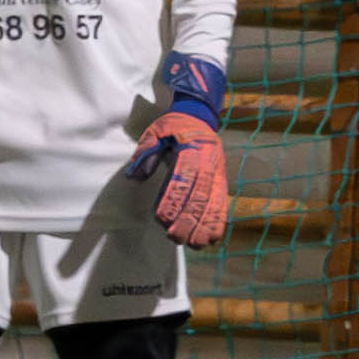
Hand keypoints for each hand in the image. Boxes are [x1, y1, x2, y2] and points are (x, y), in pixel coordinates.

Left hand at [130, 55, 229, 249]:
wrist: (200, 114)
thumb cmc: (174, 124)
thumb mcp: (156, 129)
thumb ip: (147, 150)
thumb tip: (135, 175)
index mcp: (191, 148)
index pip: (183, 178)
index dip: (173, 199)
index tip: (162, 218)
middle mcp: (208, 162)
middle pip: (200, 194)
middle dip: (189, 219)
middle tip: (176, 238)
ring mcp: (218, 172)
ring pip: (214, 202)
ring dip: (205, 225)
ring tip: (195, 244)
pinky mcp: (222, 179)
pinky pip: (223, 203)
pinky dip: (218, 221)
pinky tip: (212, 238)